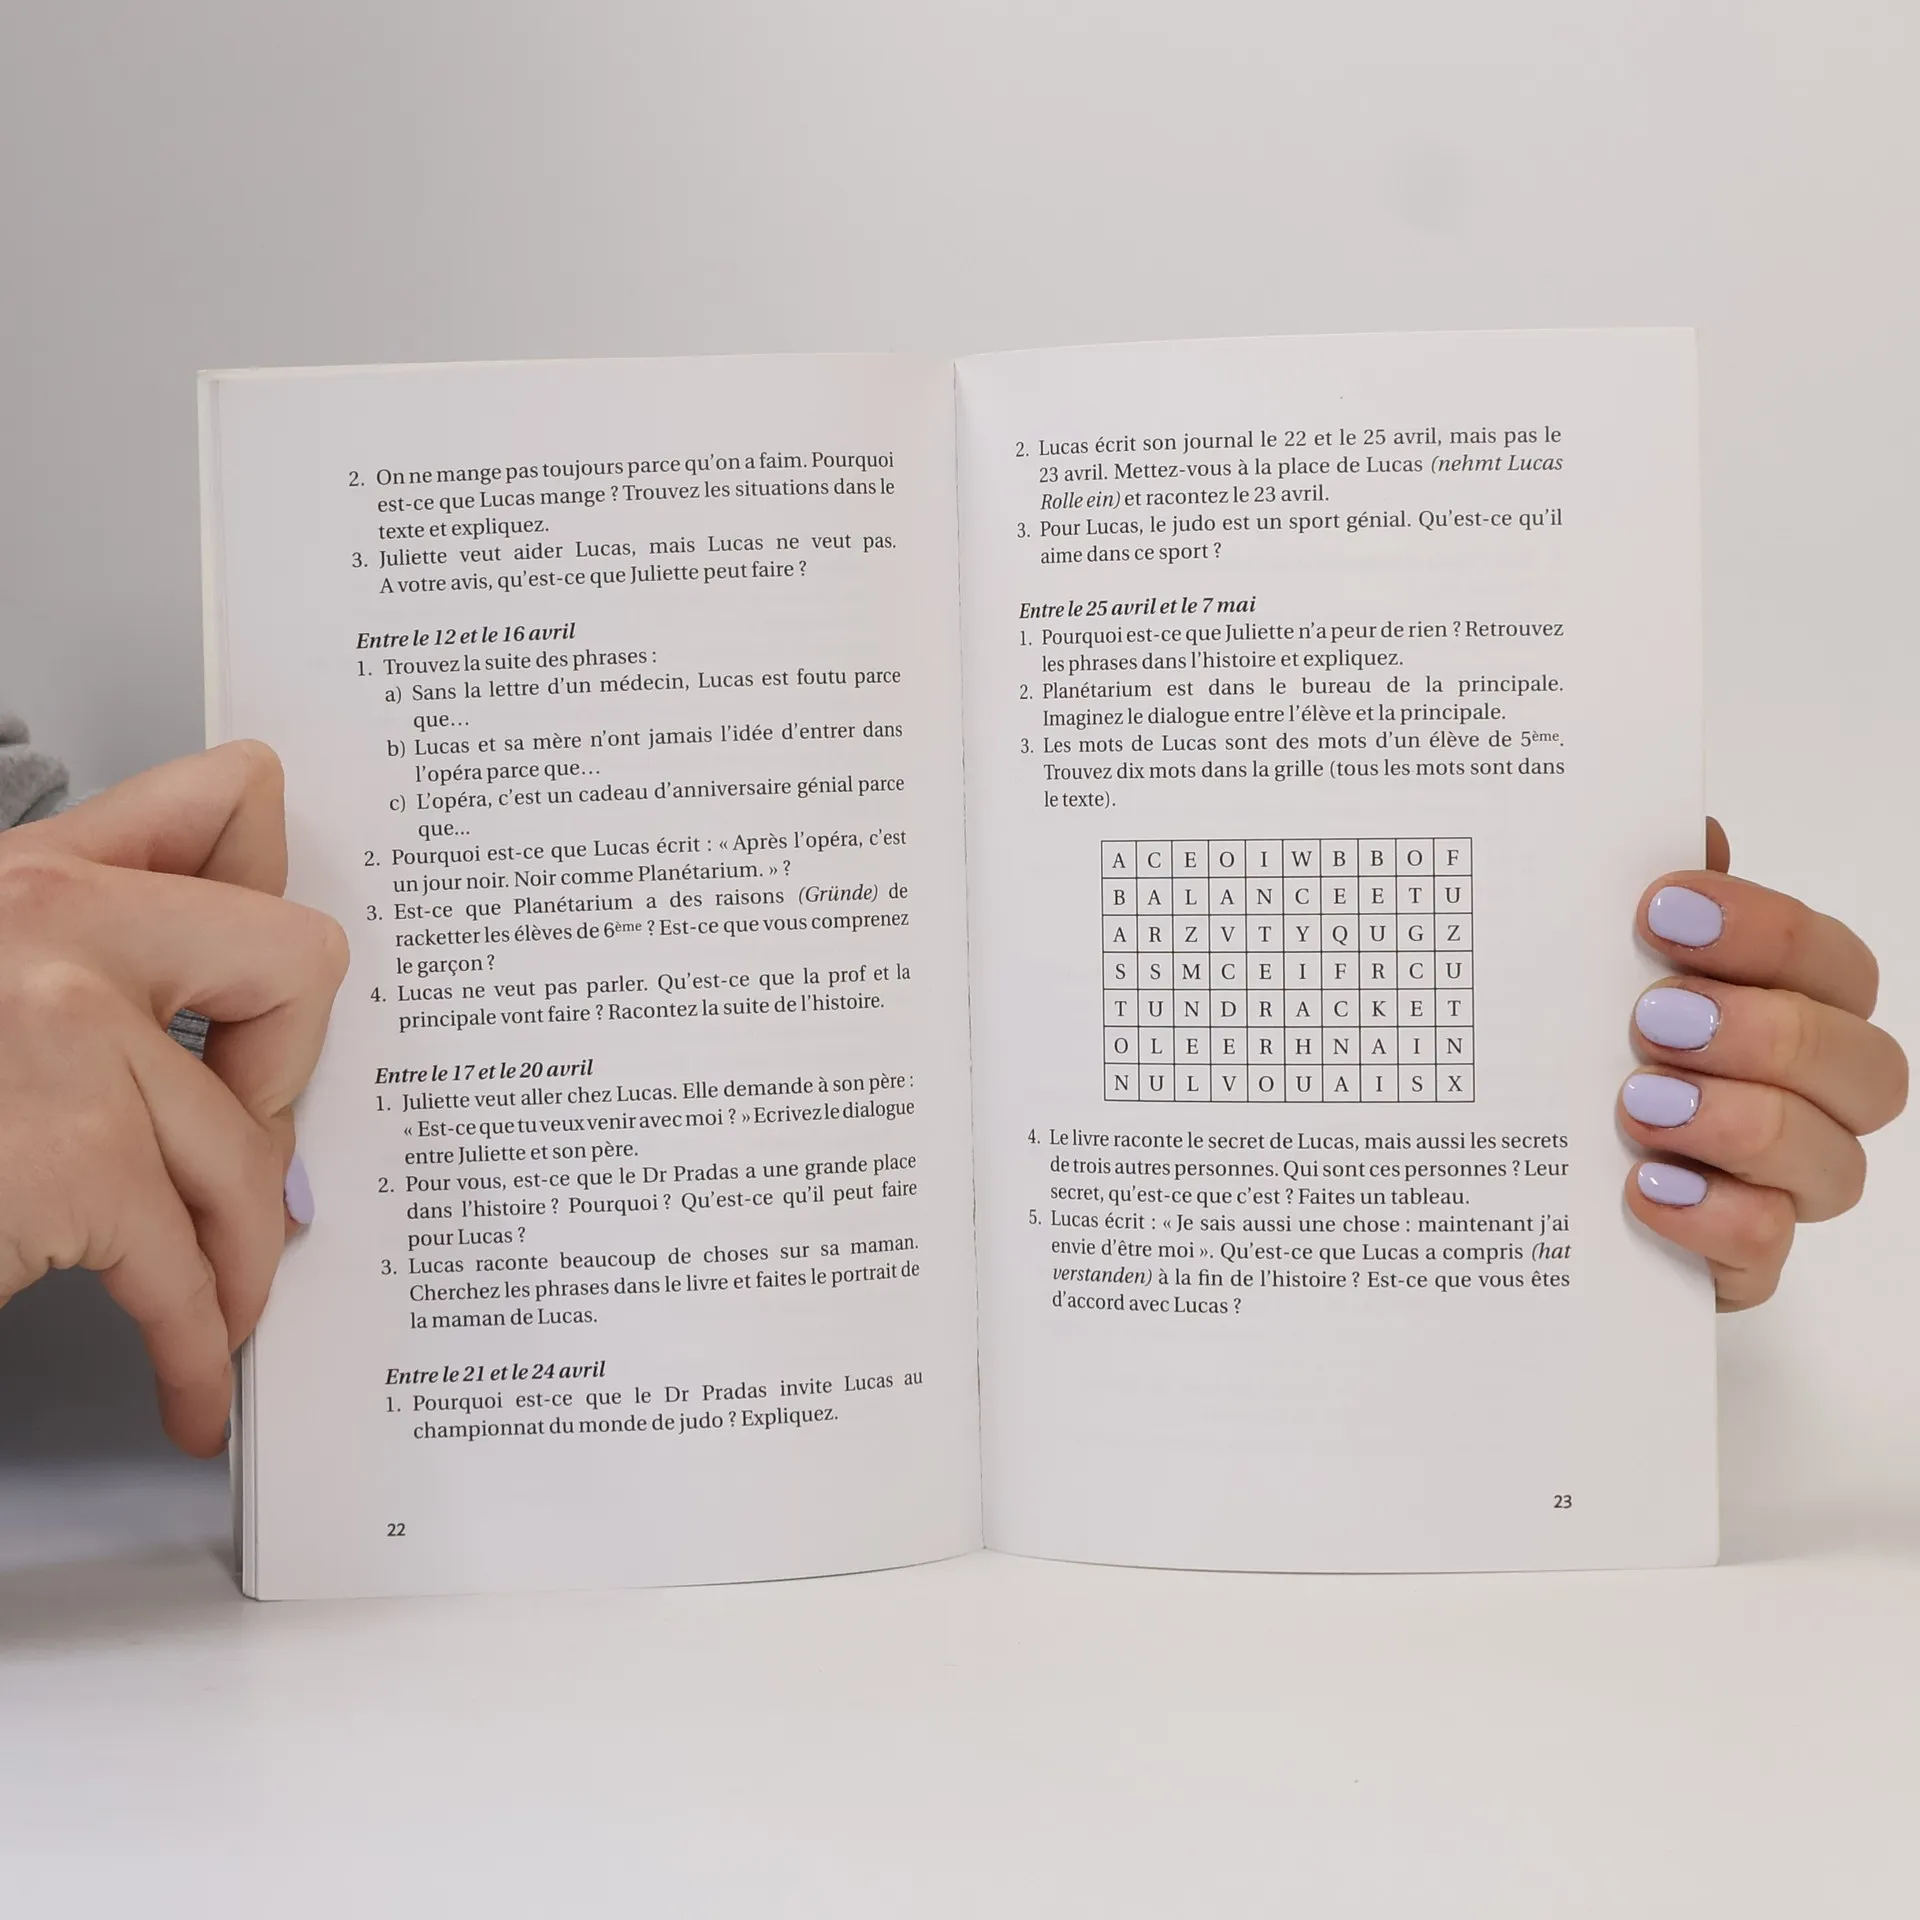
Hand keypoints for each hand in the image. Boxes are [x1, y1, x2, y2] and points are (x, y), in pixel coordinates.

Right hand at [0, 742, 345, 1451]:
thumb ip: (67, 962)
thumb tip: (205, 1018)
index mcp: (24, 878)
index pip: (217, 807)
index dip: (273, 880)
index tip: (283, 964)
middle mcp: (54, 924)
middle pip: (295, 960)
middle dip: (291, 1076)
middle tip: (250, 1149)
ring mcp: (67, 1033)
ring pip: (244, 1147)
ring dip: (240, 1250)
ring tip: (218, 1303)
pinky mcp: (68, 1158)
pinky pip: (185, 1267)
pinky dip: (195, 1348)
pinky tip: (190, 1386)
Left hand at [1622, 819, 1906, 1308]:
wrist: (1506, 1184)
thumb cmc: (1573, 1059)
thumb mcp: (1588, 974)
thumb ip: (1654, 908)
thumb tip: (1693, 830)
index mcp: (1786, 1010)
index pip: (1831, 962)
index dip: (1763, 931)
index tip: (1660, 909)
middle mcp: (1808, 1101)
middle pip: (1864, 1065)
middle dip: (1765, 1034)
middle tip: (1653, 1020)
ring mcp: (1781, 1188)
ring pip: (1835, 1164)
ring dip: (1739, 1124)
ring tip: (1638, 1105)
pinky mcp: (1738, 1261)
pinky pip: (1768, 1249)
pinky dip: (1711, 1214)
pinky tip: (1643, 1185)